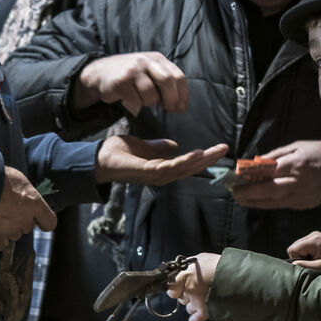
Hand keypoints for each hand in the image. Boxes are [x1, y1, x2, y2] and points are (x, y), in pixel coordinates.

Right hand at [0, 166, 58, 251]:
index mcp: (34, 203)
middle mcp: (25, 219)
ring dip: (9, 229)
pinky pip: (0, 245)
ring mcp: (10, 229)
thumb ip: (26, 194)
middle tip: (8, 209)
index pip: (49, 222)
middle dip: (21, 220)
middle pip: (28, 227)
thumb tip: (25, 197)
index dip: (44, 221)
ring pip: (14, 235)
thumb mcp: (19, 179)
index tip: (38, 219)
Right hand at [75, 52, 187, 114]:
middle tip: (169, 109)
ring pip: (151, 94)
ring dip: (149, 103)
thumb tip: (181, 107)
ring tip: (142, 100)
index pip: (178, 75)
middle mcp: (145, 61)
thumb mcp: (149, 71)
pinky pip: (136, 101)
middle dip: (171, 99)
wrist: (100, 73)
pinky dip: (136, 105)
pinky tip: (130, 100)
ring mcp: (132, 70)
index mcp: (157, 58)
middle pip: (168, 81)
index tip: (181, 107)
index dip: (182, 94)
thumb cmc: (130, 76)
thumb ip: (165, 83)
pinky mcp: (121, 82)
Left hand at [96, 135, 227, 184]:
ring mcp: (154, 175)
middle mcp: (160, 175)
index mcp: (160, 168)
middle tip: (224, 149)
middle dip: (208, 160)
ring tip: (215, 151)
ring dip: (201, 161)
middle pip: (189, 169)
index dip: (202, 158)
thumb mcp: (141, 146)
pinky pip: (170, 168)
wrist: (96, 159)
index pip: (186, 164)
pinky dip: (184, 162)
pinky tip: (196, 154)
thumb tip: (175, 145)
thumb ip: (157, 147)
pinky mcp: (147, 172)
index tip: (217, 149)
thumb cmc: (116, 153)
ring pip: (184, 169)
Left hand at [166, 252, 220, 320]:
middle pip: (181, 297)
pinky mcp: (205, 311)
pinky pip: (195, 319)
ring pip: (188, 308)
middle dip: (187, 294)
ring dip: (193, 304)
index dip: (174, 287)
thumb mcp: (201, 258)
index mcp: (186, 275)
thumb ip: (191, 266)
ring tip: (203, 299)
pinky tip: (197, 316)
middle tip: (197, 288)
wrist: (235, 274)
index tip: (177, 287)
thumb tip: (186, 269)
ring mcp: (196, 301)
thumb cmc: (219, 264)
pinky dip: (196, 319)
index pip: (171, 286)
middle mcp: (189, 289)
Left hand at [230, 140, 320, 209]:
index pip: (267, 172)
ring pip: (273, 202)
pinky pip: (282, 205)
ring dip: (254, 202)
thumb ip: (277, 155)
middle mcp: (298, 182)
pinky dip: (268, 204)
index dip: (250, 176)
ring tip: (241, 199)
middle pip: (268, 191)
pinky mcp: (305, 205)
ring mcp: (302, 196)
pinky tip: (258, 202)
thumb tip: (256, 162)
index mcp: (296, 164)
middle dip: (248, 193)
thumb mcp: (299, 146)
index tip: (236, 177)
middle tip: (234, 192)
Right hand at [287, 230, 320, 272]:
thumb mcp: (319, 266)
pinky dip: (306, 253)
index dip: (297, 258)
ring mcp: (314, 235)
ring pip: (298, 247)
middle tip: (312, 262)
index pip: (293, 249)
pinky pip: (303, 246)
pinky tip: (315, 256)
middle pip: (294, 247)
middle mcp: (313, 234)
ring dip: (304, 255)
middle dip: (300, 257)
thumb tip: (292, 264)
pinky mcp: (315, 238)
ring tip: (315, 260)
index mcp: (314, 239)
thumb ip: (304, 265)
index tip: (308, 263)